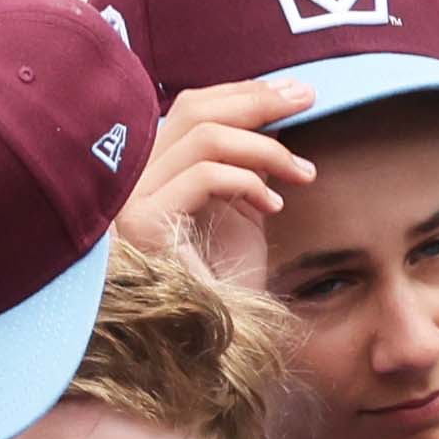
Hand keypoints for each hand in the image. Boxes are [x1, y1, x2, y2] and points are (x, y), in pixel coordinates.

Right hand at [114, 78, 319, 279]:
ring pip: (204, 138)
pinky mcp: (142, 224)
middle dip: (257, 99)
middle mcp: (130, 180)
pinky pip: (204, 176)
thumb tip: (273, 110)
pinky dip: (249, 182)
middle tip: (308, 98)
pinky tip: (274, 207)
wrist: (216, 346)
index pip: (191, 109)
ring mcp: (129, 201)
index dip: (244, 93)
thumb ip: (247, 163)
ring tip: (304, 173)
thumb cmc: (228, 284)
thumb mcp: (243, 210)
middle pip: (192, 109)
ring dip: (266, 148)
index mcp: (151, 171)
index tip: (295, 92)